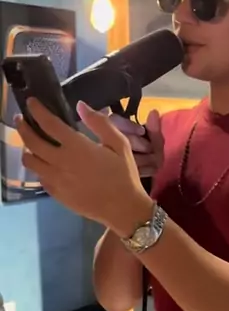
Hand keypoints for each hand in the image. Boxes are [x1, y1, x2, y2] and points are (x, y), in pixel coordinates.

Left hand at [17, 99, 153, 236]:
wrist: (123, 208)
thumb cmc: (124, 174)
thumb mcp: (119, 144)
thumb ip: (100, 123)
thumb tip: (81, 106)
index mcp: (77, 146)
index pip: (48, 123)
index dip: (37, 110)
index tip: (31, 102)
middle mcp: (60, 162)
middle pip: (32, 141)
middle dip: (23, 127)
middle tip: (21, 119)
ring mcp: (55, 179)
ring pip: (30, 161)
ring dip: (27, 149)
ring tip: (31, 144)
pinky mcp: (56, 194)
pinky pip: (39, 177)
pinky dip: (38, 167)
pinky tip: (45, 164)